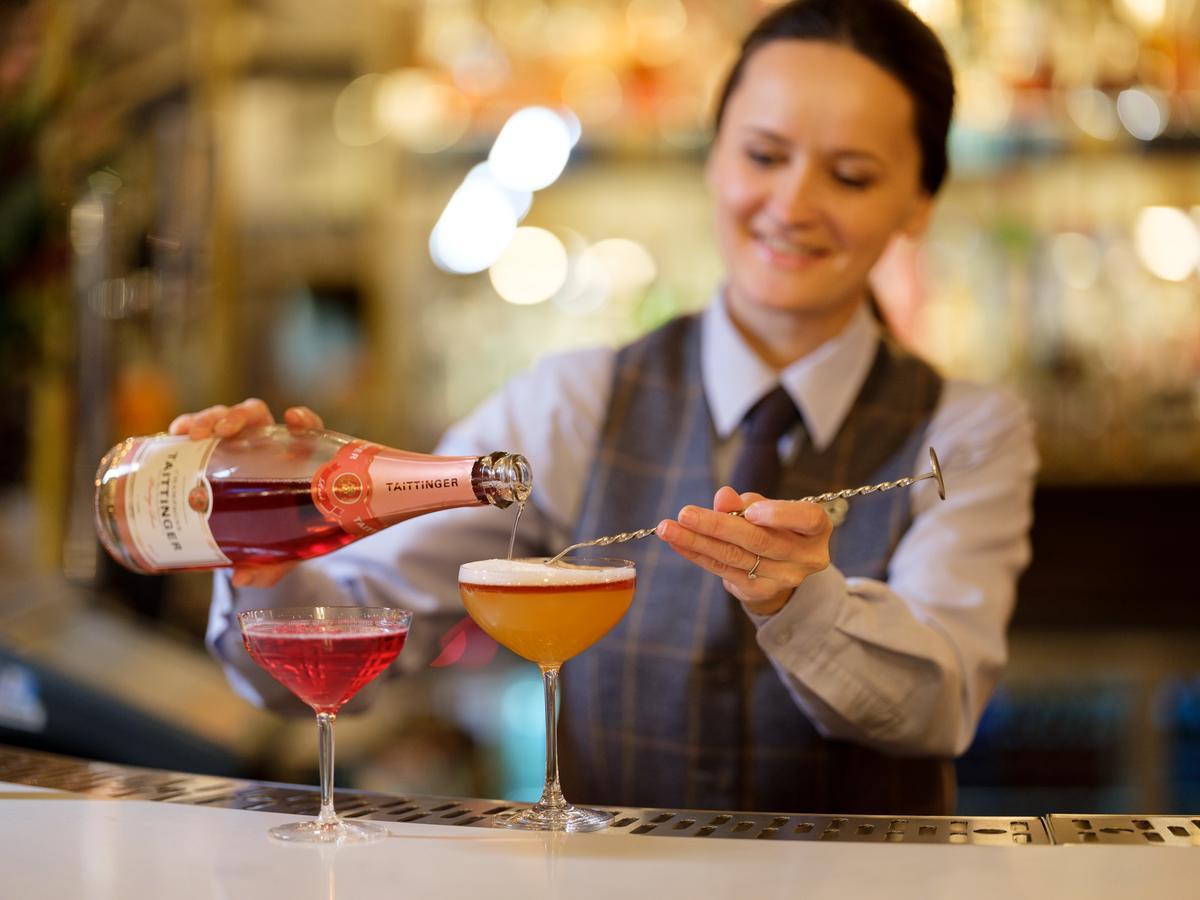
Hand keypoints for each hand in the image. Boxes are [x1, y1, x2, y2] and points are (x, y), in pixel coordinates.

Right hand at [167, 397, 325, 587]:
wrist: (260, 533)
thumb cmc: (280, 535)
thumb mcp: (282, 551)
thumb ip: (270, 564)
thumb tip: (242, 579)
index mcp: (293, 460)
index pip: (306, 431)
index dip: (304, 421)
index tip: (294, 418)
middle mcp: (266, 445)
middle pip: (256, 417)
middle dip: (238, 417)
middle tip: (222, 431)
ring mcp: (237, 444)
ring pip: (225, 419)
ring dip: (209, 418)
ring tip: (193, 433)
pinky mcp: (211, 450)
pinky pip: (199, 432)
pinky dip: (188, 426)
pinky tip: (175, 433)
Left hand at [656, 486, 831, 615]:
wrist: (780, 568)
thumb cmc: (776, 526)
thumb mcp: (767, 508)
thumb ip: (747, 502)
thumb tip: (723, 497)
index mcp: (816, 530)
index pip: (807, 519)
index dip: (779, 515)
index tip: (750, 510)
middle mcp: (805, 557)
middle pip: (759, 541)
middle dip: (718, 525)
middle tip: (685, 513)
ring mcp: (782, 578)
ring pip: (734, 556)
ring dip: (697, 540)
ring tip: (668, 528)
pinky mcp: (758, 590)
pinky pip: (722, 569)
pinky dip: (696, 553)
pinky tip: (677, 541)